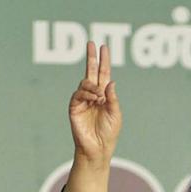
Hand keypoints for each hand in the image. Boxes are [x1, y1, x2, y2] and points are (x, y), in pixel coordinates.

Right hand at [69, 41, 121, 163]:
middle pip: (91, 72)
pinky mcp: (74, 107)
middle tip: (92, 43)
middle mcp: (93, 95)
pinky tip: (95, 99)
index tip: (103, 47)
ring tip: (100, 97)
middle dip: (92, 58)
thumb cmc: (109, 133)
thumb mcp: (116, 113)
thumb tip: (110, 82)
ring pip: (85, 83)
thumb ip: (113, 98)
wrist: (98, 148)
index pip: (103, 74)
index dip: (103, 61)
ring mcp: (83, 100)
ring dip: (93, 86)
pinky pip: (78, 94)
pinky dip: (87, 93)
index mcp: (104, 95)